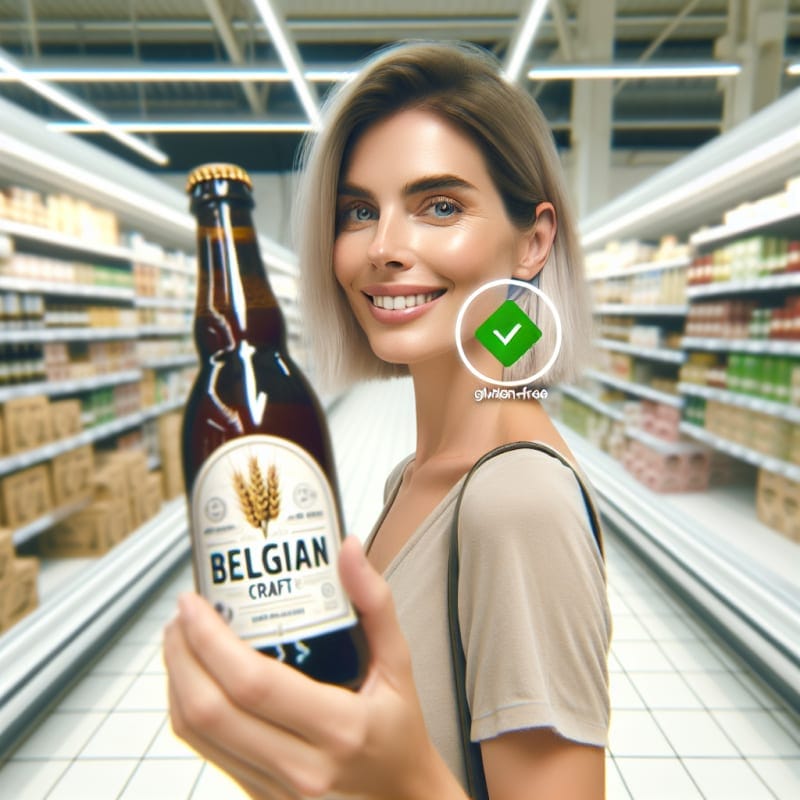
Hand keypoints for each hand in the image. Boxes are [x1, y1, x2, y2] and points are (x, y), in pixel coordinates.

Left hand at [163, 536, 464, 799]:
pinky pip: (205, 750)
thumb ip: (375, 604)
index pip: (253, 684)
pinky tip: (197, 675)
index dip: (210, 640)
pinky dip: (188, 707)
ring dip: (177, 680)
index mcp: (339, 728)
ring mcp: (273, 788)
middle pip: (209, 710)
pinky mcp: (256, 794)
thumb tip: (347, 548)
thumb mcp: (400, 664)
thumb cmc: (399, 730)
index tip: (194, 603)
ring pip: (197, 734)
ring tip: (182, 637)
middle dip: (182, 654)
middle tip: (182, 613)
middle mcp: (300, 767)